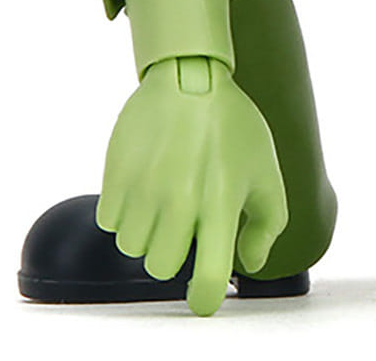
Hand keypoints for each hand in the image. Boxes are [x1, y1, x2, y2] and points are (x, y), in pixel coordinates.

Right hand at [96, 56, 286, 315]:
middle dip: (174, 253)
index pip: (211, 275)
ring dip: (147, 233)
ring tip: (163, 201)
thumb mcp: (266, 172)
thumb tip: (250, 262)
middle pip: (161, 267)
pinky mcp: (115, 176)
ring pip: (132, 247)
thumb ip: (266, 224)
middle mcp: (180, 201)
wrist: (189, 78)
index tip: (203, 298)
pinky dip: (124, 213)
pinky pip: (109, 223)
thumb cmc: (232, 127)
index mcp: (221, 202)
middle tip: (184, 225)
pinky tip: (143, 187)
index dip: (205, 298)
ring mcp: (144, 189)